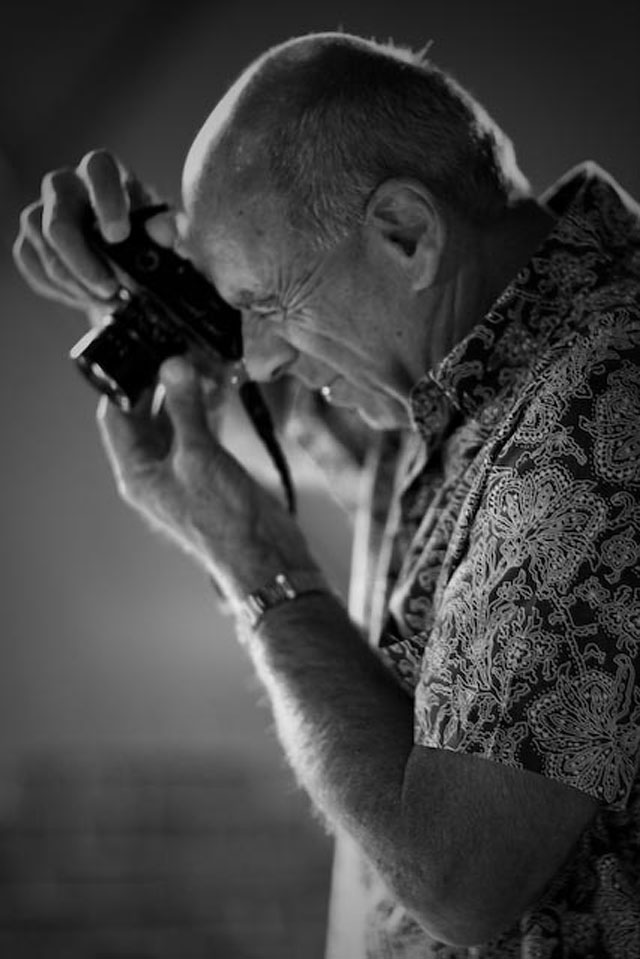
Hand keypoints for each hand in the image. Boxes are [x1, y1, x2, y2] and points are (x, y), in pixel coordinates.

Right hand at [12, 148, 175, 323]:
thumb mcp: (169, 237)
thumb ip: (170, 232)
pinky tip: (85, 296)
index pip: (98, 168)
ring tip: (106, 299)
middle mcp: (69, 186)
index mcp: (105, 173)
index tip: (119, 236)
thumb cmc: (150, 241)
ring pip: (42, 242)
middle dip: (84, 262)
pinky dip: (58, 286)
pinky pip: (30, 260)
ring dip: (74, 280)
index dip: (106, 201)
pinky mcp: (31, 238)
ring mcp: (44, 211)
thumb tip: (163, 230)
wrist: (128, 263)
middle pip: (59, 218)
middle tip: (111, 289)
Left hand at [98, 354, 318, 605]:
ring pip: (178, 420)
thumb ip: (185, 408)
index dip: (125, 382)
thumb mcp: (198, 455)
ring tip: (201, 361)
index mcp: (137, 472)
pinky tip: (221, 386)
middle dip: (161, 382)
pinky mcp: (212, 469)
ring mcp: (185, 469)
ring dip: (188, 393)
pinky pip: (203, 430)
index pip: (117, 417)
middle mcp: (156, 470)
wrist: (264, 553)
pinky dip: (209, 408)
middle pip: (147, 415)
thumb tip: (173, 367)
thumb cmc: (223, 518)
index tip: (140, 351)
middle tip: (176, 349)